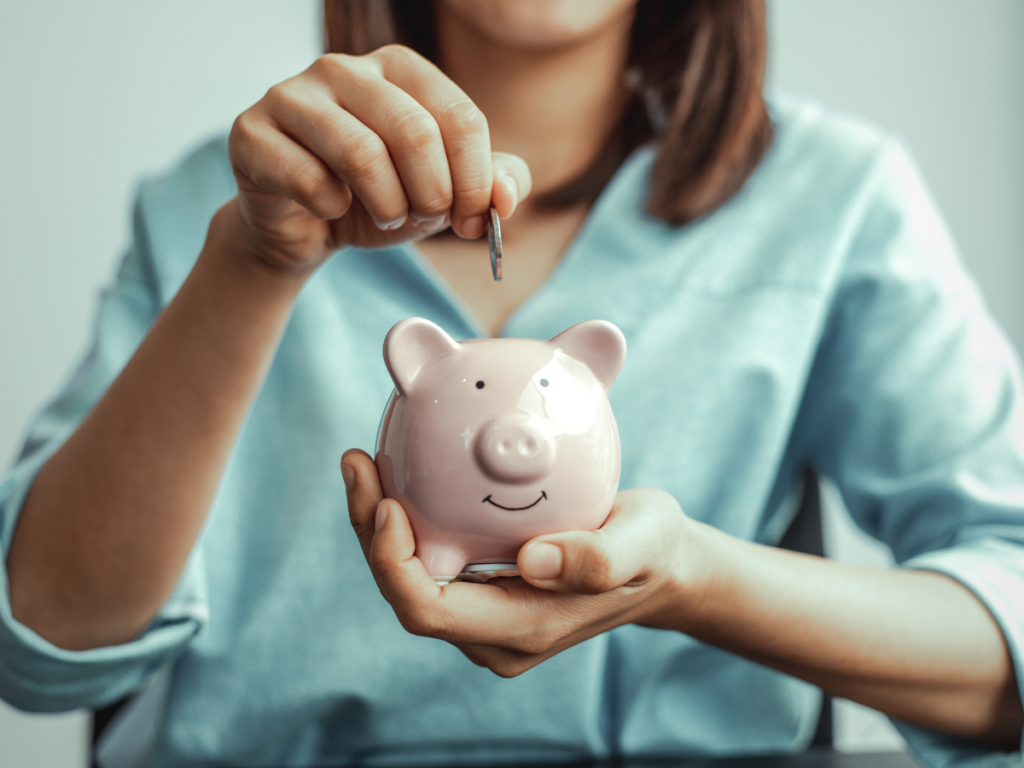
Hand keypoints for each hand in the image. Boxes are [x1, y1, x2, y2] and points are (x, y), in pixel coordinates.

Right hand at [225, 45, 530, 272]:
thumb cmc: (379, 199)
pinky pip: (310, 180)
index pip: (461, 118)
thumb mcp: (445, 194)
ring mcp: (291, 95)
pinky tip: (331, 209)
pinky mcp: (252, 133)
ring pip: (362, 154)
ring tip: (386, 216)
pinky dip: (333, 210)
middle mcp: (344, 68)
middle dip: (433, 194)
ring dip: (387, 205)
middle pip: (415, 132)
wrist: (306, 227)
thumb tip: (505, 198)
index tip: (471, 220)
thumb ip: (489, 186)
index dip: (475, 182)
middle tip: (425, 219)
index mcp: (398, 67)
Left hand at [341, 449, 700, 676]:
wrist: (659, 565)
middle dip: (370, 533)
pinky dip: (407, 520)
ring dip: (378, 524)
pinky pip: (429, 560)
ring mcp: (486, 617)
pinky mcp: (485, 592)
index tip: (387, 502)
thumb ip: (598, 558)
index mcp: (522, 630)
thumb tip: (531, 561)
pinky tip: (401, 472)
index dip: (393, 563)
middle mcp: (493, 634)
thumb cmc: (652, 550)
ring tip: (364, 461)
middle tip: (359, 462)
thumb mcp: (643, 542)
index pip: (428, 610)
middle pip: (406, 592)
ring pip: (410, 576)